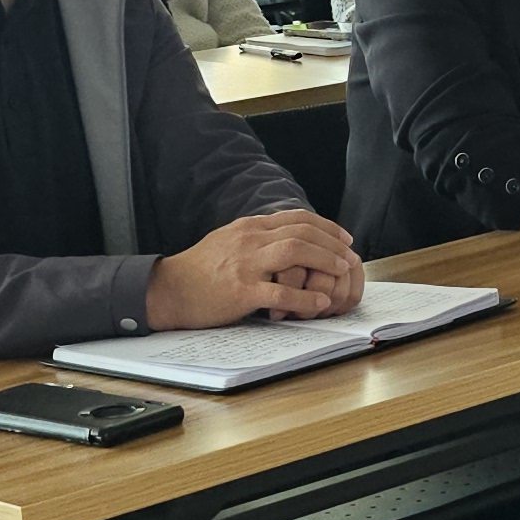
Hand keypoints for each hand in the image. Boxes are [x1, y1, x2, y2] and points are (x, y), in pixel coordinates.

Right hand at [144, 211, 366, 332]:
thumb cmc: (199, 269)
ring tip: (342, 271)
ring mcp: (246, 265)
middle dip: (332, 243)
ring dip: (324, 260)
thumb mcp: (229, 240)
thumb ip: (257, 237)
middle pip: (301, 232)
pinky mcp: (241, 291)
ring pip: (295, 252)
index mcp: (249, 227)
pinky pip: (280, 290)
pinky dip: (304, 296)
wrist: (169, 290)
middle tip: (350, 256)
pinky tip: (320, 301)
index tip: (343, 238)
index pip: (296, 218)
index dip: (326, 227)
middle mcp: (250, 240)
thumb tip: (287, 236)